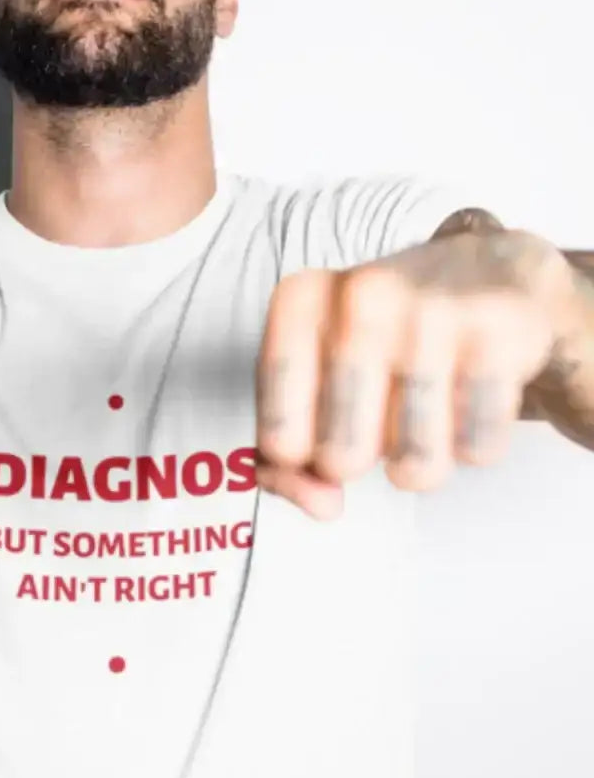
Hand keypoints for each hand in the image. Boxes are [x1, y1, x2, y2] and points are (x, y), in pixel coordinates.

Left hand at [255, 229, 571, 519]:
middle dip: (359, 458)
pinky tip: (467, 397)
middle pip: (342, 457)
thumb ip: (287, 455)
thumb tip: (320, 504)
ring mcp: (432, 311)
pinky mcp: (499, 334)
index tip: (314, 434)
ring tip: (423, 410)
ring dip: (421, 459)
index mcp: (300, 302)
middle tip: (376, 417)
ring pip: (415, 463)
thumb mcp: (314, 377)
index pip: (279, 439)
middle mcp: (362, 296)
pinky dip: (473, 444)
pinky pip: (477, 449)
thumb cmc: (381, 339)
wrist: (486, 273)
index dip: (301, 459)